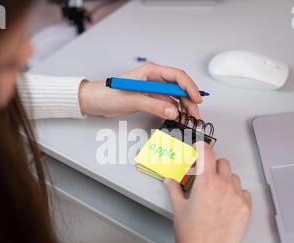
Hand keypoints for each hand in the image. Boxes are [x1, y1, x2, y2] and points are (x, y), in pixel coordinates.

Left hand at [78, 62, 202, 119]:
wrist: (95, 102)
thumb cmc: (109, 94)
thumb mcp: (132, 99)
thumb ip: (154, 106)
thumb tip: (173, 112)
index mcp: (151, 72)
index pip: (177, 76)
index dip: (189, 87)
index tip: (197, 99)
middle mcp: (154, 79)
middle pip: (179, 88)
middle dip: (189, 100)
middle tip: (195, 115)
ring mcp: (153, 90)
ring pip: (174, 97)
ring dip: (183, 107)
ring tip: (189, 119)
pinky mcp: (150, 99)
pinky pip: (166, 105)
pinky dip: (173, 112)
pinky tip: (176, 120)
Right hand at [164, 142, 251, 242]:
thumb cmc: (191, 233)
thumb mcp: (179, 208)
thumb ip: (174, 190)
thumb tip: (170, 182)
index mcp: (206, 182)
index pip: (206, 152)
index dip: (201, 148)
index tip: (199, 149)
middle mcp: (224, 186)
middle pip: (222, 162)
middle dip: (213, 165)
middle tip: (206, 176)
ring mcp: (237, 197)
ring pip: (234, 177)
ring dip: (225, 179)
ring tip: (216, 192)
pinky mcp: (245, 208)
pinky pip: (243, 192)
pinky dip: (236, 193)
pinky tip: (227, 203)